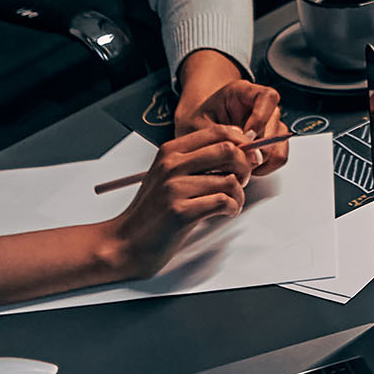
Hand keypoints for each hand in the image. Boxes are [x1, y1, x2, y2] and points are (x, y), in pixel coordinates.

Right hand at [99, 125, 258, 280]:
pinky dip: (233, 207)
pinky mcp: (181, 212)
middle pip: (228, 150)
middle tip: (242, 179)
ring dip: (240, 194)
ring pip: (230, 180)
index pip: (217, 132)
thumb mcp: (167, 176)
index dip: (240, 142)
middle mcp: (172, 165)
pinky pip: (223, 202)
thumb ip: (196, 162)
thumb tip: (238, 152)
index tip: (246, 156)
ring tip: (233, 202)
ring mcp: (175, 188)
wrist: (126, 242)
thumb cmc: (151, 211)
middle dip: (244, 165)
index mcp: (170, 152)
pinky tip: (227, 212)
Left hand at [175, 55, 290, 173]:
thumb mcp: (199, 125)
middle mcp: (261, 106)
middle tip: (238, 157)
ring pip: (279, 144)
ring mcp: (269, 124)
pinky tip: (245, 167)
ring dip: (260, 158)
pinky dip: (264, 166)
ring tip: (238, 163)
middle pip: (275, 125)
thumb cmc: (197, 122)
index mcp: (244, 92)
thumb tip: (246, 152)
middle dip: (257, 147)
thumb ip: (220, 136)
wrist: (196, 129)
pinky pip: (278, 157)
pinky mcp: (271, 142)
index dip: (261, 118)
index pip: (267, 97)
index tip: (246, 136)